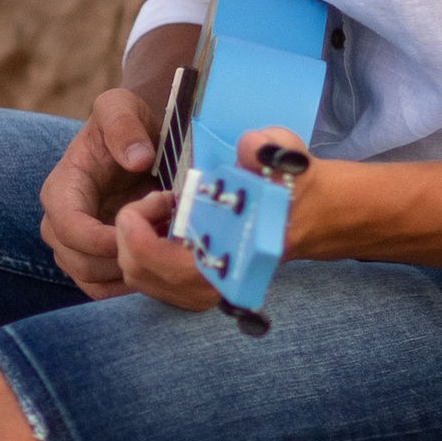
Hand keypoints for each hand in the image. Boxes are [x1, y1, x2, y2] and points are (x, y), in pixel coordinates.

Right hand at [38, 84, 166, 296]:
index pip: (69, 228)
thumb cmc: (127, 122)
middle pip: (78, 262)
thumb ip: (123, 126)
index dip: (102, 239)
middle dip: (123, 255)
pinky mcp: (92, 260)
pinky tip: (155, 263)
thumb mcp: (122, 107)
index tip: (141, 230)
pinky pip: (102, 289)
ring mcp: (74, 245)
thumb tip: (137, 159)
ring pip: (91, 281)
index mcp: (61, 188)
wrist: (138, 138)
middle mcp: (59, 221)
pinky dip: (128, 284)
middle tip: (163, 233)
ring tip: (162, 245)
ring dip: (129, 272)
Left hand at [112, 121, 315, 312]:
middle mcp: (218, 285)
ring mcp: (205, 292)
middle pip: (139, 271)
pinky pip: (149, 278)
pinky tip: (166, 223)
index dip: (142, 231)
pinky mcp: (196, 290)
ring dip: (136, 239)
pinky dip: (144, 249)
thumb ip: (266, 149)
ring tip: (162, 208)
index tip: (159, 196)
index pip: (166, 264)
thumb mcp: (283, 154)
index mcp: (237, 259)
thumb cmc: (291, 183)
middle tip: (159, 198)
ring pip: (140, 277)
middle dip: (133, 230)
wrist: (308, 212)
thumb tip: (250, 148)